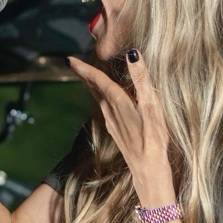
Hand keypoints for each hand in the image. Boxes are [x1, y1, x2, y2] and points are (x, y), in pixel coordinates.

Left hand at [67, 50, 173, 199]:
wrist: (147, 168)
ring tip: (86, 76)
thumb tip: (132, 54)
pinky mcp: (116, 130)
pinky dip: (100, 96)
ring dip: (90, 85)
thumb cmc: (153, 137)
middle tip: (73, 63)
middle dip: (83, 74)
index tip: (69, 59)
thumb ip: (141, 78)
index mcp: (116, 101)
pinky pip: (103, 107)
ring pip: (97, 97)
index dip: (83, 67)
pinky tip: (105, 98)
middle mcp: (109, 110)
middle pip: (93, 88)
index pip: (96, 79)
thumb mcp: (151, 105)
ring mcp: (111, 121)